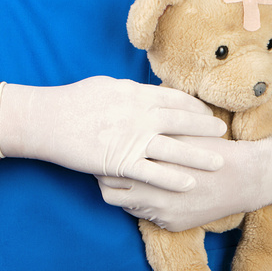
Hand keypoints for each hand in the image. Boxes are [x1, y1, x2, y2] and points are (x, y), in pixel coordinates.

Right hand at [0, 77, 226, 190]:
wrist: (47, 120)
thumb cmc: (73, 101)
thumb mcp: (106, 87)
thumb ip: (130, 92)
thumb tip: (146, 92)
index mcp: (135, 94)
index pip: (173, 99)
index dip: (194, 107)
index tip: (207, 113)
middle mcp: (139, 114)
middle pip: (181, 121)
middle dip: (205, 128)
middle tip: (224, 132)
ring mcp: (131, 139)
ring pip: (174, 148)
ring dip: (199, 156)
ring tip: (219, 161)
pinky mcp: (121, 161)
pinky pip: (153, 172)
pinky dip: (173, 179)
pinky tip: (190, 184)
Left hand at [97, 132, 271, 231]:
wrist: (245, 179)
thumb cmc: (211, 147)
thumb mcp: (180, 132)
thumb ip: (151, 128)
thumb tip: (123, 121)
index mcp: (154, 164)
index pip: (112, 167)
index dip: (104, 159)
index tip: (105, 150)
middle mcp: (155, 192)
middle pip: (110, 191)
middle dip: (106, 178)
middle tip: (106, 167)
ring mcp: (162, 212)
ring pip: (125, 206)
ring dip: (125, 192)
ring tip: (129, 179)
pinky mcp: (170, 224)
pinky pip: (145, 217)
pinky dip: (144, 204)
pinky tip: (150, 191)